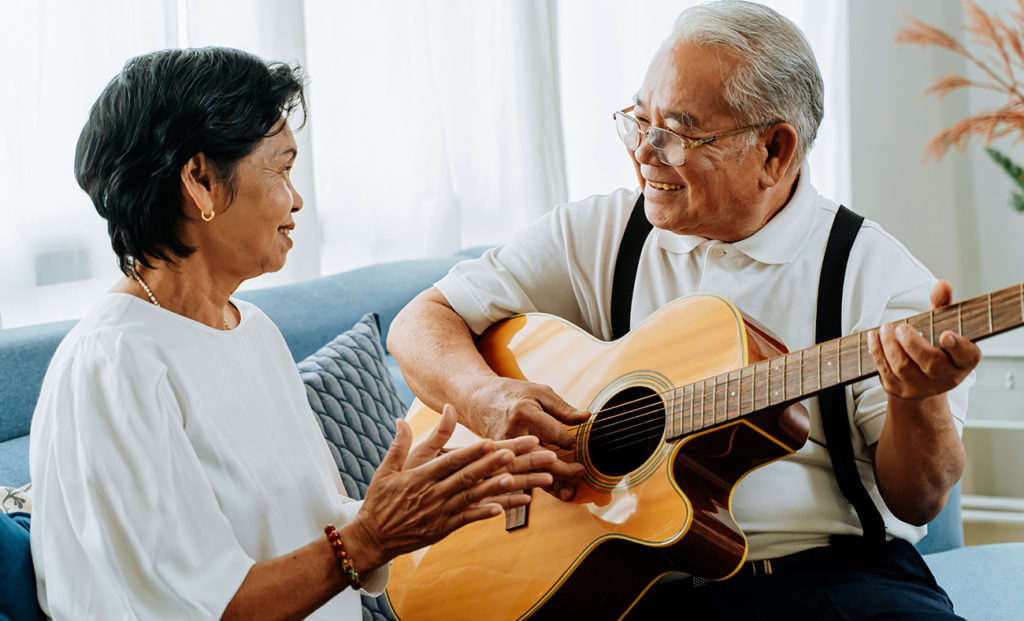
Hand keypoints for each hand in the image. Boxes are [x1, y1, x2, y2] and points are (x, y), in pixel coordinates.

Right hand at [346, 405, 554, 570]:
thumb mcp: (388, 467)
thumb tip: (403, 419)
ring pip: (475, 497)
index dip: (476, 452)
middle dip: (503, 462)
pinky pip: (468, 520)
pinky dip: (486, 513)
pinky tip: (505, 509)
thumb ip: (401, 443)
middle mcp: (434, 492)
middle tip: (527, 452)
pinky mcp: (443, 528)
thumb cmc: (380, 499)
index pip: (454, 460)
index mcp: (422, 475)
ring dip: (502, 488)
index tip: (497, 441)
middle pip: (473, 475)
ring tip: (525, 480)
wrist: (371, 537)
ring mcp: (440, 511)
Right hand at [470, 377, 588, 500]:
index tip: (578, 445)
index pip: (555, 434)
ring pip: (530, 472)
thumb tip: (586, 417)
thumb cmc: (514, 394)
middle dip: (564, 470)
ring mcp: (503, 450)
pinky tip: (549, 492)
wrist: (479, 400)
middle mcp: (512, 434)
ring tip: (568, 493)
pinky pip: (519, 475)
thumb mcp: (540, 393)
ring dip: (550, 485)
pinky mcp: (498, 459)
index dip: (571, 442)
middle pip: (541, 458)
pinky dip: (535, 485)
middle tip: (581, 471)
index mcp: (525, 415)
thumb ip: (563, 408)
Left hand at [867, 280, 980, 401]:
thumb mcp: (942, 326)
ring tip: (886, 328)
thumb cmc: (934, 347)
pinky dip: (877, 351)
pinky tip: (874, 336)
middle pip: (932, 364)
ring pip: (904, 367)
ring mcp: (920, 386)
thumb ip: (942, 305)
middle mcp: (945, 378)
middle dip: (914, 344)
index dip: (958, 347)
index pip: (967, 357)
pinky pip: (885, 370)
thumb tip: (942, 284)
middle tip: (902, 327)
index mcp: (962, 362)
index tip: (946, 335)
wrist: (920, 381)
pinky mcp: (898, 388)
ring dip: (891, 345)